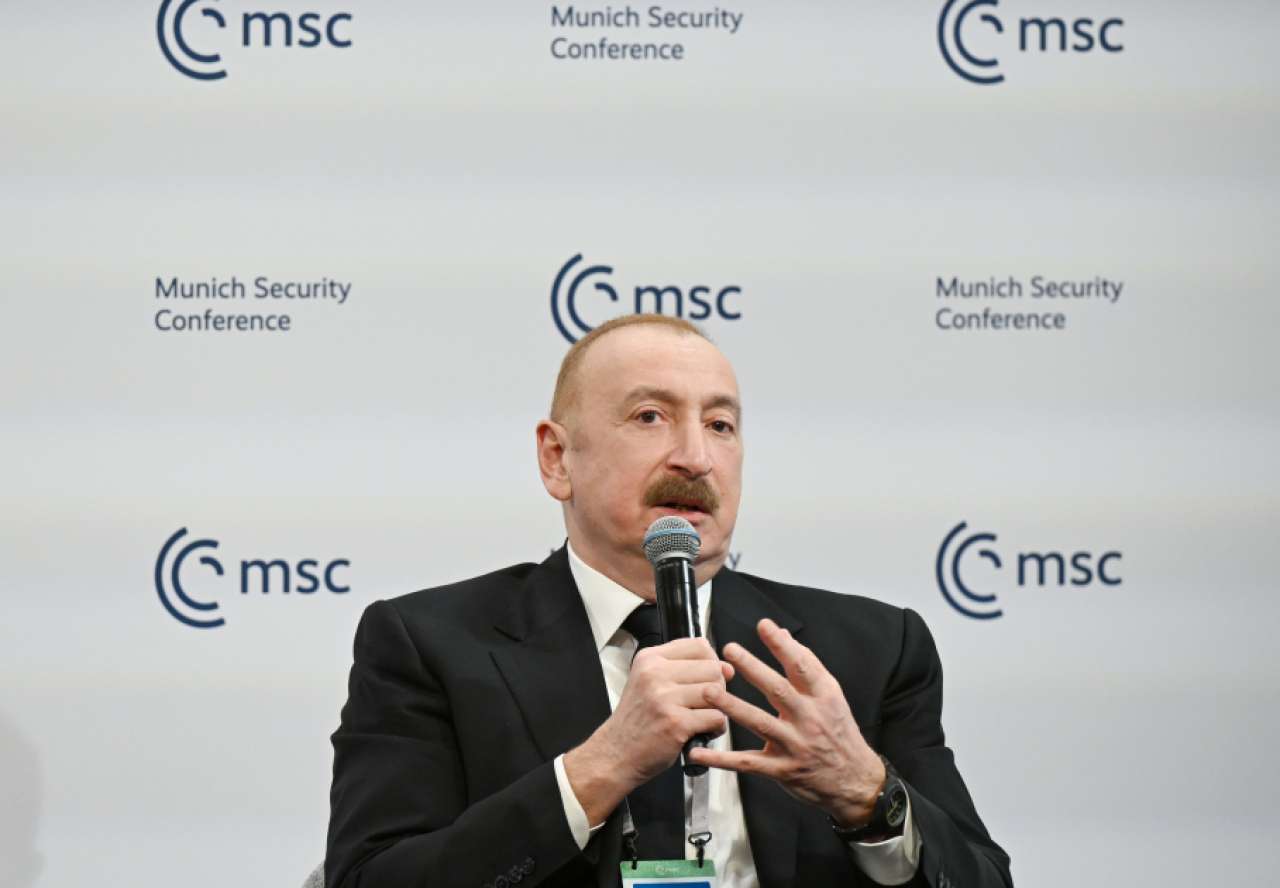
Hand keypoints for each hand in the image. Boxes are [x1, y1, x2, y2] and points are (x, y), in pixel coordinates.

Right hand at [564, 637, 733, 824]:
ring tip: (704, 718)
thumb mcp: (650, 682)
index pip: (699, 645)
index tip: (705, 678)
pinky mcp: (676, 723)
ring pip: (717, 692)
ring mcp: (665, 698)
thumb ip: (686, 669)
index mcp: (650, 659)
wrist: (616, 753)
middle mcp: (656, 674)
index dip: (711, 662)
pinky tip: (703, 732)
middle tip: (704, 704)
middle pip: (713, 668)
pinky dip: (716, 727)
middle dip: (717, 688)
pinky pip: (716, 718)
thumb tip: (728, 668)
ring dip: (718, 708)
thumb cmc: (638, 720)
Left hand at [687, 619, 885, 827]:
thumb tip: (783, 635)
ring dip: (733, 707)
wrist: (855, 780)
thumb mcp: (831, 695)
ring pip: (760, 723)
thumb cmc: (839, 732)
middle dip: (753, 669)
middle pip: (778, 690)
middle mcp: (809, 719)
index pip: (802, 666)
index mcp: (822, 697)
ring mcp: (794, 745)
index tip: (764, 626)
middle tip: (730, 651)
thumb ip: (806, 665)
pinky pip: (747, 763)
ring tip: (709, 692)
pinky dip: (722, 759)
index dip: (782, 645)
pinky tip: (700, 751)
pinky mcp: (781, 769)